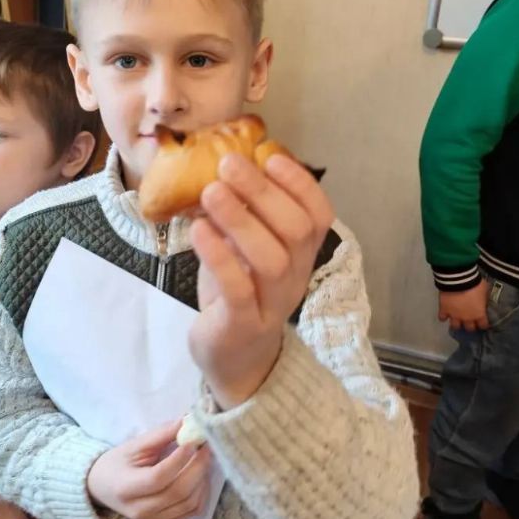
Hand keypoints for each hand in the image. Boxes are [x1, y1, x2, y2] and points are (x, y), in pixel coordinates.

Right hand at [86, 422, 210, 518]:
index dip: (179, 459)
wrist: (103, 487)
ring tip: (203, 459)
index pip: (158, 477)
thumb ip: (160, 434)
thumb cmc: (118, 463)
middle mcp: (140, 509)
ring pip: (189, 503)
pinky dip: (202, 493)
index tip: (193, 441)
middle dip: (198, 466)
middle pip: (178, 491)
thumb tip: (188, 421)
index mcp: (127, 487)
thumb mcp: (133, 445)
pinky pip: (192, 511)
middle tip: (206, 447)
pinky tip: (200, 476)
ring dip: (203, 479)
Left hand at [189, 153, 333, 409]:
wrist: (235, 361)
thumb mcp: (246, 250)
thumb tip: (223, 166)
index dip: (300, 183)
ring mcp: (272, 303)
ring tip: (211, 192)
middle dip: (263, 192)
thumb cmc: (240, 293)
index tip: (270, 157)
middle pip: (296, 231)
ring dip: (241, 220)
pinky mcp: (243, 325)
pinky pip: (238, 289)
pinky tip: (199, 231)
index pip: (319, 215)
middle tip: (229, 164)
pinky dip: (220, 256)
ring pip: (271, 259)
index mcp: (301, 254)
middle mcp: (296, 276)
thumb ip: (244, 215)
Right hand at [438, 279, 489, 330]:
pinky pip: (442, 318)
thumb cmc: (475, 284)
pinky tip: (445, 314)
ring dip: (457, 323)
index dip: (483, 324)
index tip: (483, 321)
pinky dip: (443, 316)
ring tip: (457, 319)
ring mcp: (454, 316)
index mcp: (479, 314)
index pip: (483, 325)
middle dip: (471, 325)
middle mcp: (467, 318)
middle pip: (469, 328)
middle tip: (470, 321)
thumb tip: (484, 301)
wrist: (459, 279)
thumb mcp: (485, 290)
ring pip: (455, 326)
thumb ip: (484, 299)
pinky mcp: (444, 310)